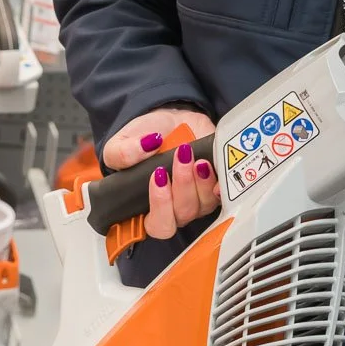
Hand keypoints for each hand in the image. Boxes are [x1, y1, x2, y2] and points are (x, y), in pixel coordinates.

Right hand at [102, 107, 220, 239]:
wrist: (171, 119)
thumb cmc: (145, 137)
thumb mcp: (121, 143)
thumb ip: (122, 152)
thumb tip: (146, 147)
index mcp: (149, 206)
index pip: (158, 225)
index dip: (161, 207)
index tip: (158, 177)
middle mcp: (176, 207)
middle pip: (183, 215)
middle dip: (183, 186)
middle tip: (181, 157)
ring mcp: (198, 198)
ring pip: (204, 205)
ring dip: (201, 181)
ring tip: (195, 156)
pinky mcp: (215, 184)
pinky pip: (223, 193)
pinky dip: (220, 183)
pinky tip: (213, 168)